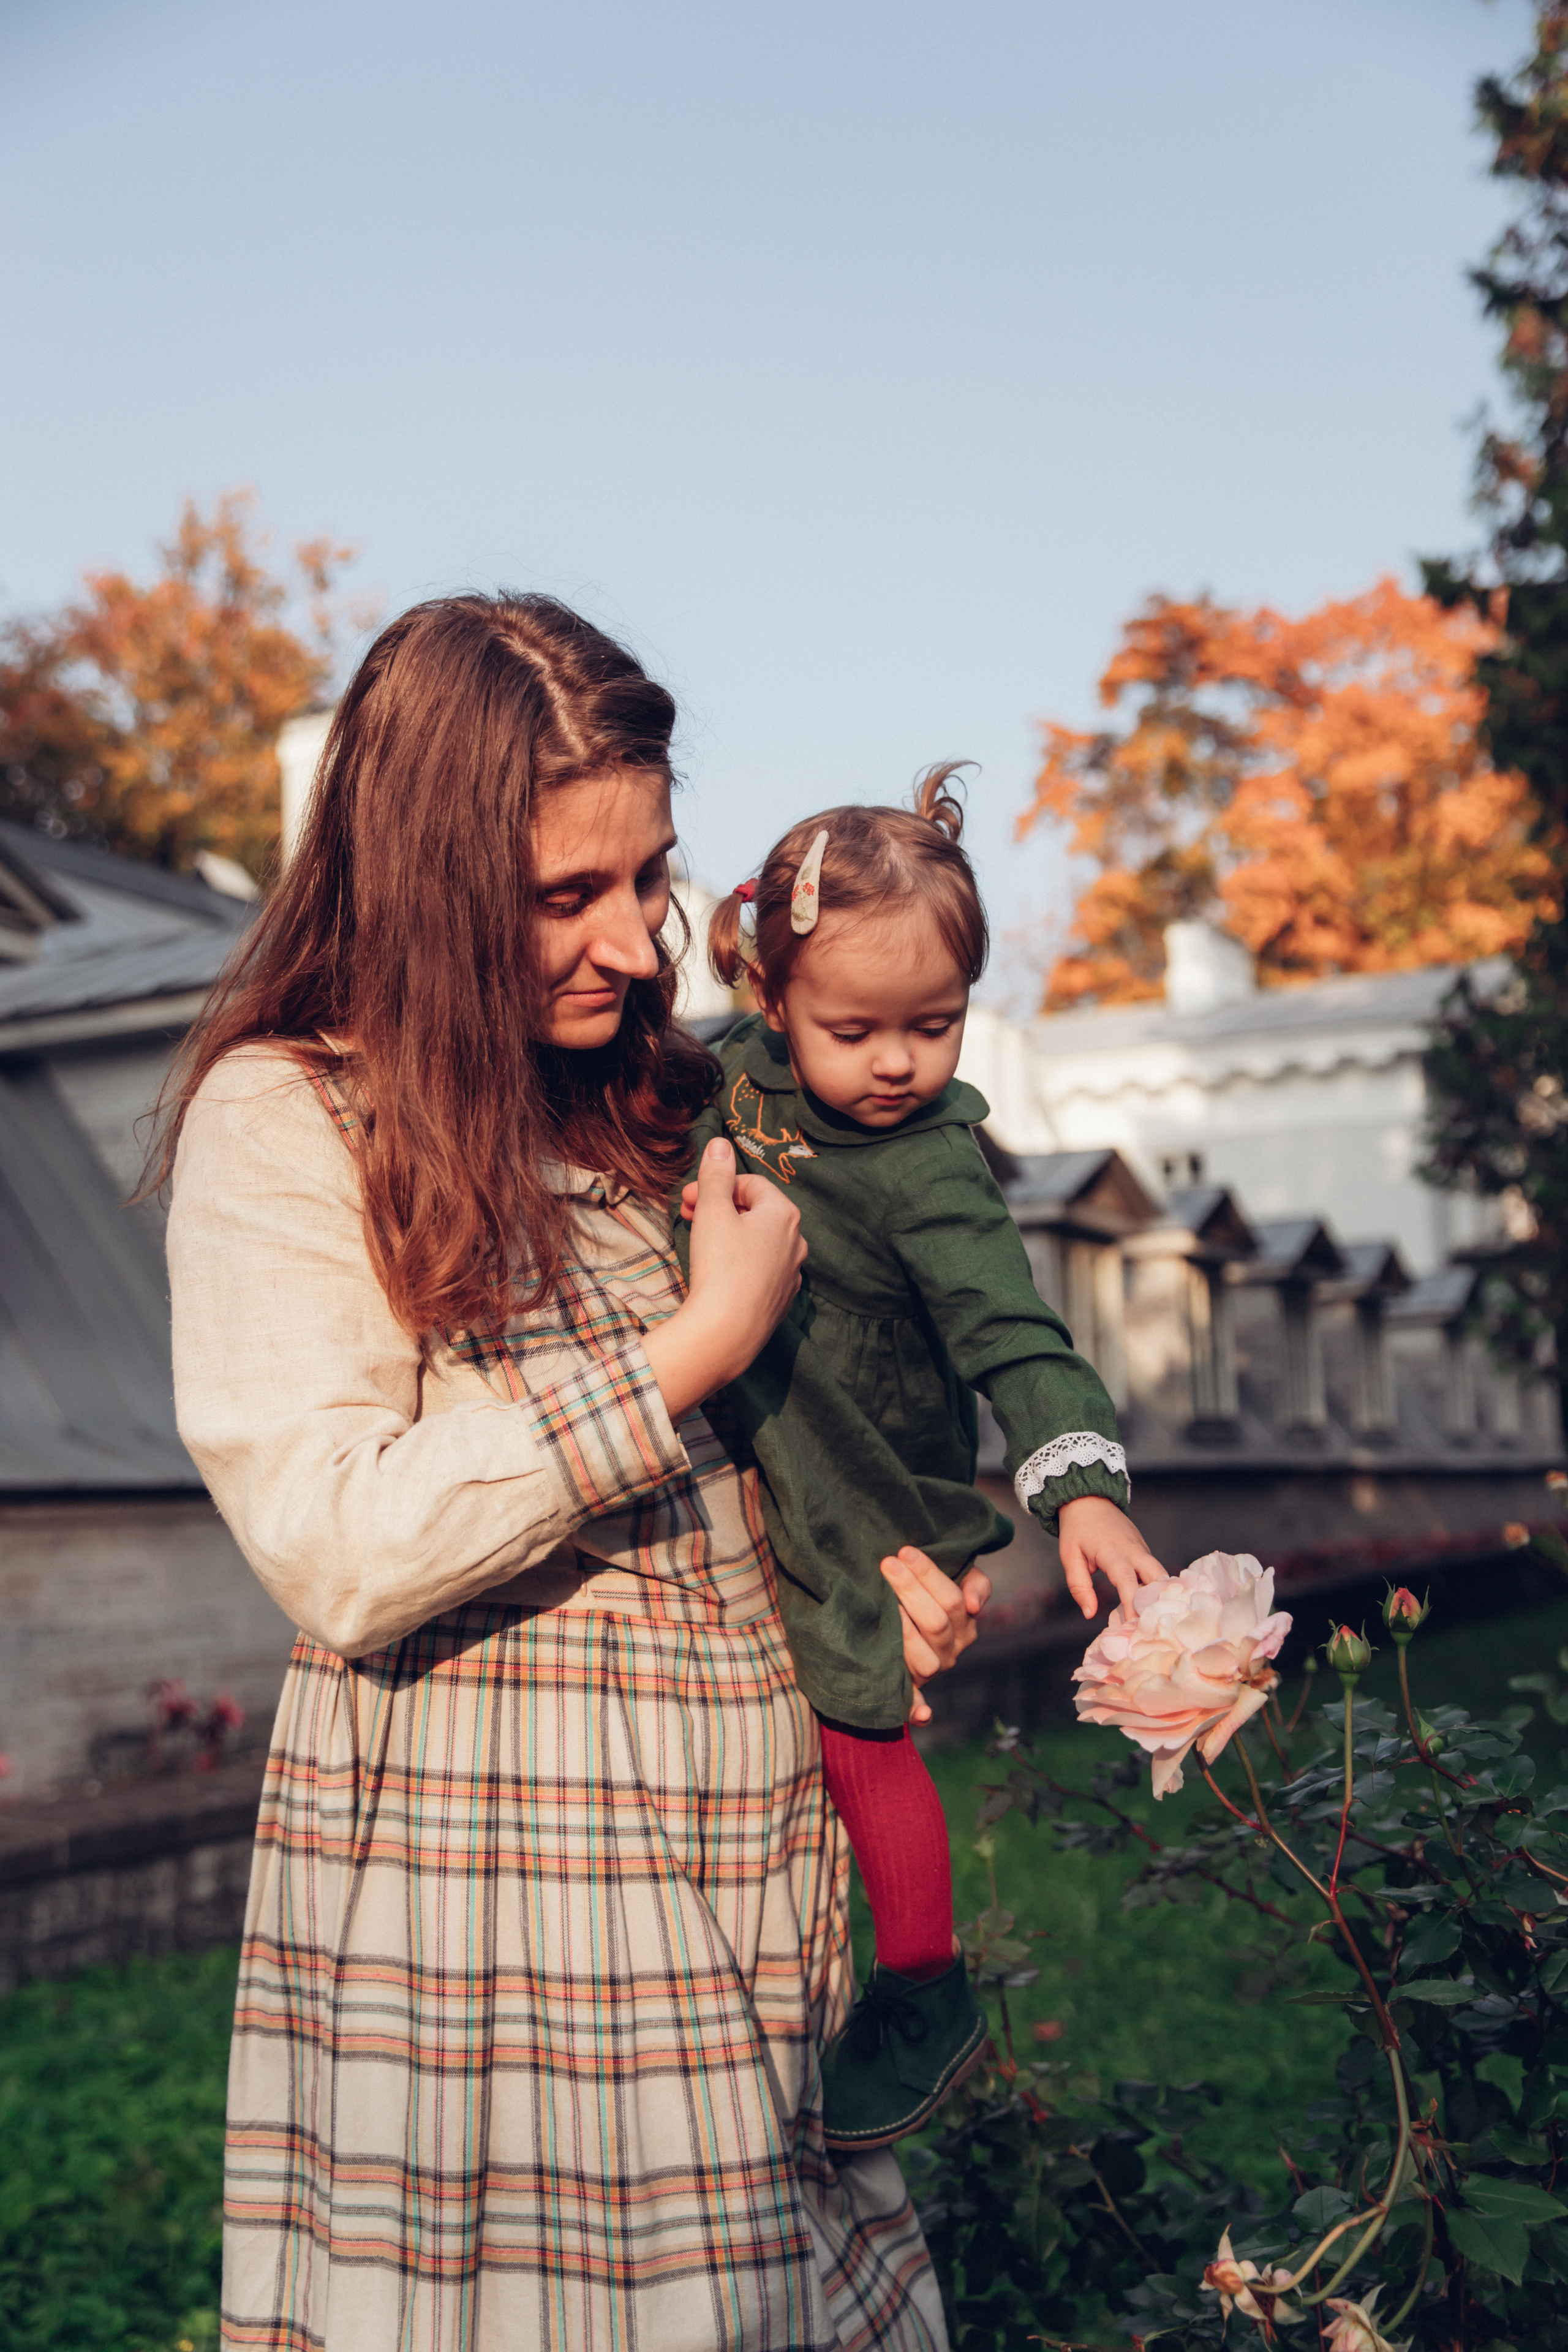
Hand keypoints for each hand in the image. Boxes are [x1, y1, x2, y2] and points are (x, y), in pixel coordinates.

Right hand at [643, 1138, 805, 1421]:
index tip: (687, 1199)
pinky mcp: (781, 1300)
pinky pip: (760, 1270)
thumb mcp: (712, 1211)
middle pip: (755, 1212)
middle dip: (720, 1209)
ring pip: (758, 1242)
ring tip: (701, 1244)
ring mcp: (792, 1273)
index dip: (714, 1187)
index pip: (749, 1184)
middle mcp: (796, 1241)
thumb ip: (715, 1175)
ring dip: (729, 1235)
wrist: (727, 1332)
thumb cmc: (720, 1266)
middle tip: (688, 1216)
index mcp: (783, 1214)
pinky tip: (719, 1275)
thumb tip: (720, 1142)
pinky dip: (740, 1264)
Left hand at [879, 1548, 991, 1724]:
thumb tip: (973, 1606)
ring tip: (882, 1601)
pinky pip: (916, 1702)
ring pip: (922, 1657)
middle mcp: (951, 1652)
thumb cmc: (933, 1591)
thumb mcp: (962, 1579)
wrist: (913, 1614)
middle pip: (934, 1623)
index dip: (929, 1575)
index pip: (952, 1599)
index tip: (905, 1551)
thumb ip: (976, 1583)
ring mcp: (932, 1671)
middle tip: (886, 1564)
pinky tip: (921, 1714)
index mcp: (964, 1625)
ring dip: (903, 1631)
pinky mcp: (912, 1688)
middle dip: (909, 1591)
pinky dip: (918, 1710)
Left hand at [1057, 1495, 1166, 1622]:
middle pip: (1156, 1574)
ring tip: (1156, 1619)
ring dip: (1160, 1594)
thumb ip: (1079, 1586)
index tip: (1134, 1622)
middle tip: (1154, 1623)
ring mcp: (1141, 1548)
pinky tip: (1151, 1605)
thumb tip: (1089, 1614)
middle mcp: (1132, 1549)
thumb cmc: (1077, 1530)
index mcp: (1111, 1551)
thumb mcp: (1069, 1557)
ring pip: (1160, 1573)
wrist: (1089, 1499)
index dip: (1132, 1600)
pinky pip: (1154, 1570)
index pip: (1126, 1578)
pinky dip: (1155, 1587)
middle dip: (1158, 1598)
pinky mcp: (1144, 1550)